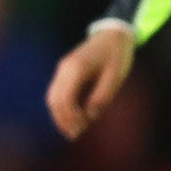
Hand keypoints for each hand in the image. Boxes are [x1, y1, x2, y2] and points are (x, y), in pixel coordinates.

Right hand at [46, 25, 134, 139]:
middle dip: (63, 120)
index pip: (65, 99)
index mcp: (76, 69)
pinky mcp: (66, 71)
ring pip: (53, 97)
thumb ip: (102, 96)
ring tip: (72, 131)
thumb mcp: (115, 77)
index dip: (71, 117)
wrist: (113, 35)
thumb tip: (90, 116)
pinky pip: (58, 92)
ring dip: (60, 115)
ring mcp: (62, 69)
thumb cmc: (117, 55)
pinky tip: (73, 117)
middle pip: (54, 100)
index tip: (82, 129)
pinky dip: (63, 106)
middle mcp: (64, 69)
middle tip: (75, 136)